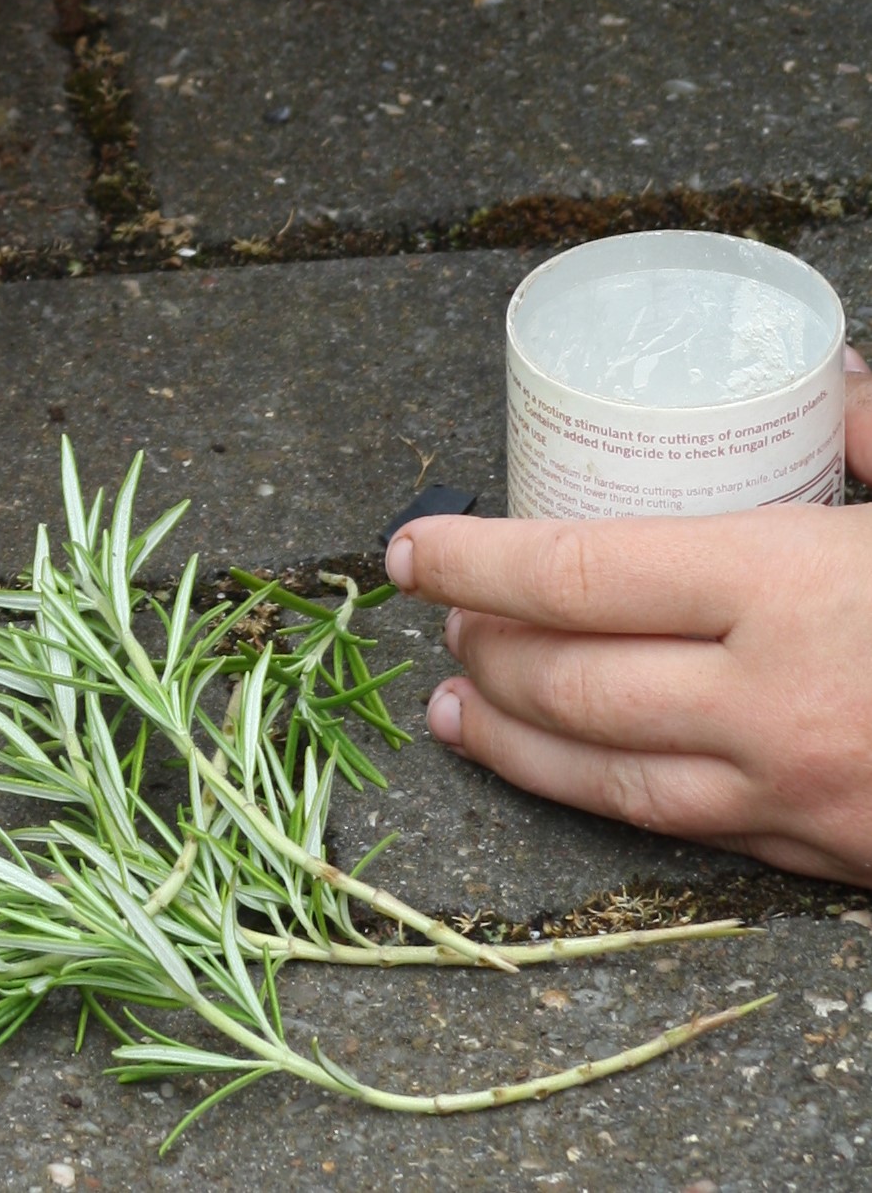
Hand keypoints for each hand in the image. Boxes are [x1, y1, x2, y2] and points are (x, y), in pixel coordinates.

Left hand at [387, 349, 871, 876]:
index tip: (406, 545)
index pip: (579, 572)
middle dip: (486, 649)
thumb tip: (836, 373)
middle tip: (438, 615)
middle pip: (575, 685)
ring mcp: (799, 798)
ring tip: (457, 712)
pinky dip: (615, 809)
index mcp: (788, 588)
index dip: (476, 558)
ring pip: (615, 784)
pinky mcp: (836, 862)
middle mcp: (772, 702)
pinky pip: (695, 837)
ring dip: (518, 747)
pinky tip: (582, 785)